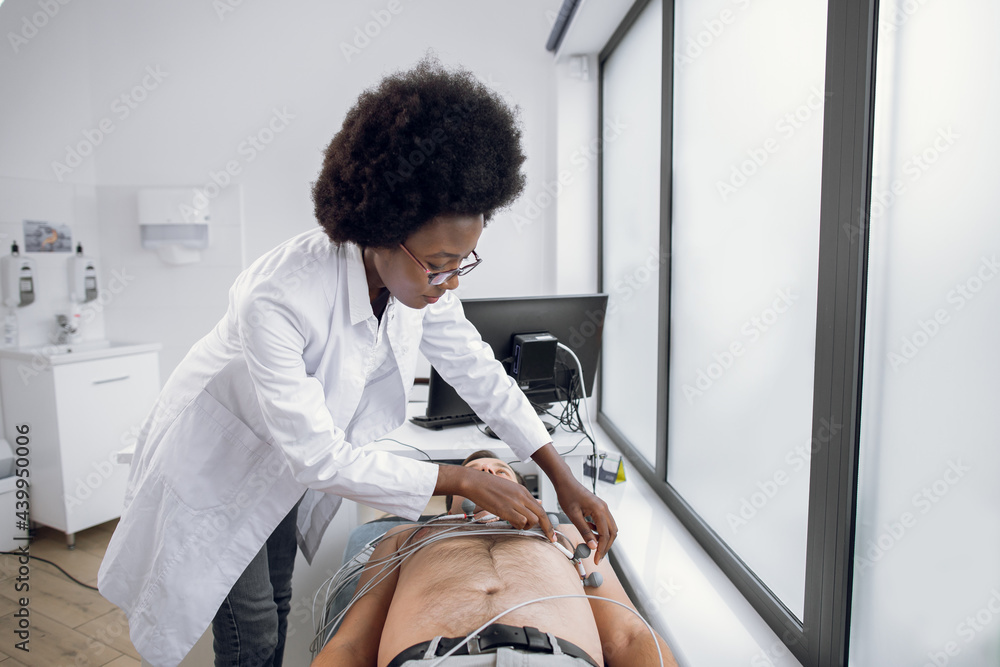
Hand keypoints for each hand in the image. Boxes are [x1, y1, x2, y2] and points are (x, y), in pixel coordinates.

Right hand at [435, 464, 553, 537]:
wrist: (474, 482)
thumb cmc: (488, 485)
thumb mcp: (509, 488)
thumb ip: (521, 498)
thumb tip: (532, 506)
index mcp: (523, 491)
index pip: (541, 508)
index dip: (548, 522)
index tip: (552, 533)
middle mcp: (522, 496)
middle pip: (542, 515)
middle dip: (547, 529)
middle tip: (551, 538)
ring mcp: (514, 503)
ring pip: (533, 520)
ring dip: (527, 526)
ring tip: (516, 523)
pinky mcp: (505, 509)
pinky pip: (520, 522)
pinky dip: (518, 526)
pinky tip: (510, 522)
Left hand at [553, 479, 616, 564]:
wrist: (565, 482)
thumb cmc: (568, 495)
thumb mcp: (574, 516)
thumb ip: (584, 531)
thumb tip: (593, 546)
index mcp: (599, 510)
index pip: (605, 535)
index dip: (601, 549)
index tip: (597, 559)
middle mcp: (604, 508)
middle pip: (612, 533)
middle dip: (606, 546)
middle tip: (598, 556)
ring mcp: (603, 507)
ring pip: (610, 528)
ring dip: (604, 539)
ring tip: (594, 547)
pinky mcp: (599, 508)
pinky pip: (605, 523)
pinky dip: (601, 531)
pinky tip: (591, 534)